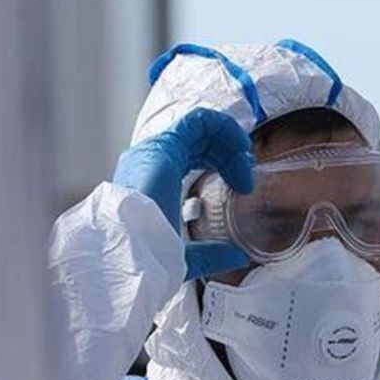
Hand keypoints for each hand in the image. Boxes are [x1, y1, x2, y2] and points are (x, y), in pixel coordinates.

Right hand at [112, 107, 254, 279]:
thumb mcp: (185, 256)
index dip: (222, 163)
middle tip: (248, 175)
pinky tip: (239, 147)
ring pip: (201, 128)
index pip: (193, 157)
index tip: (243, 185)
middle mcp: (153, 162)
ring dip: (230, 140)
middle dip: (230, 153)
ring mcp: (157, 151)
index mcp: (154, 182)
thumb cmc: (146, 258)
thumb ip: (211, 253)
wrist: (132, 254)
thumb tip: (237, 257)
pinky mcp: (166, 145)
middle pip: (199, 142)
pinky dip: (224, 127)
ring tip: (246, 160)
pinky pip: (199, 121)